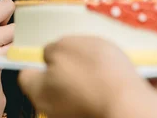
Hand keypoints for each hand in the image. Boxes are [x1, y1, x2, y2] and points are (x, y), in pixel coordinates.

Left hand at [18, 36, 156, 117]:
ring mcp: (74, 113)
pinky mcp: (96, 112)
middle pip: (51, 80)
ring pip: (74, 85)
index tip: (48, 46)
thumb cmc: (94, 72)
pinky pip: (94, 92)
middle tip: (78, 47)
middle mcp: (52, 107)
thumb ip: (51, 49)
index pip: (26, 73)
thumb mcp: (65, 46)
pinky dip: (101, 81)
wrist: (130, 101)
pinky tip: (112, 68)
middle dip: (64, 62)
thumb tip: (49, 54)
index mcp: (38, 91)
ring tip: (99, 55)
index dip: (36, 57)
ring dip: (85, 70)